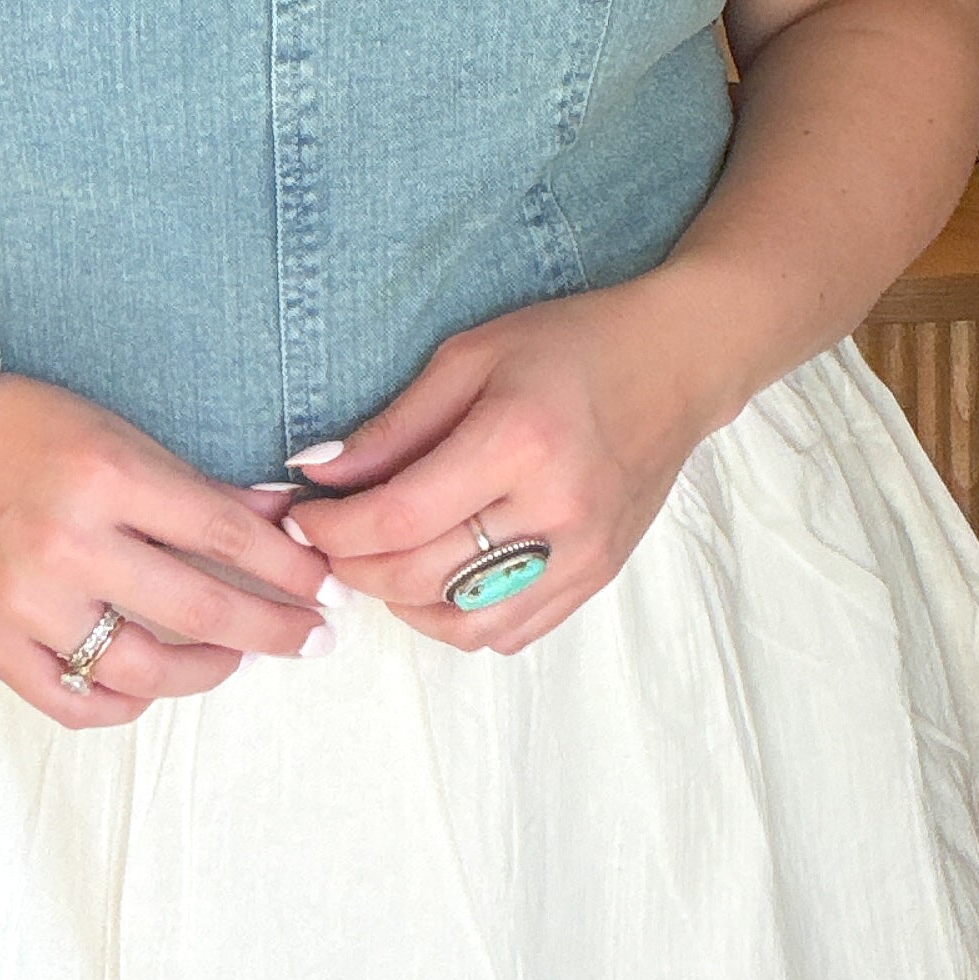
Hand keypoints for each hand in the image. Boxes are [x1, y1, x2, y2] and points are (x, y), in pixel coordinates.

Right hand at [0, 318, 335, 726]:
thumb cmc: (18, 426)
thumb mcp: (115, 434)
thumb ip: (198, 486)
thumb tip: (285, 523)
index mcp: (104, 474)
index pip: (224, 536)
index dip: (289, 569)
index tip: (327, 587)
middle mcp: (65, 542)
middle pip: (202, 609)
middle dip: (276, 628)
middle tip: (315, 638)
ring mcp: (22, 599)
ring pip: (144, 669)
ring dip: (210, 670)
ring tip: (238, 658)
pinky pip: (74, 701)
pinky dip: (124, 702)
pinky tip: (151, 684)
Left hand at [281, 286, 717, 652]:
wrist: (677, 365)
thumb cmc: (570, 346)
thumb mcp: (470, 358)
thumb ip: (392, 426)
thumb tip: (315, 475)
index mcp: (517, 441)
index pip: (398, 518)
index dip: (333, 531)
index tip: (301, 519)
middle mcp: (555, 509)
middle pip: (418, 577)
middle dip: (352, 568)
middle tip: (326, 543)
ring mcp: (581, 553)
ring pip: (459, 625)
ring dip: (401, 604)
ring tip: (381, 562)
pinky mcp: (595, 578)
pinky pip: (505, 633)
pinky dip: (456, 620)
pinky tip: (439, 577)